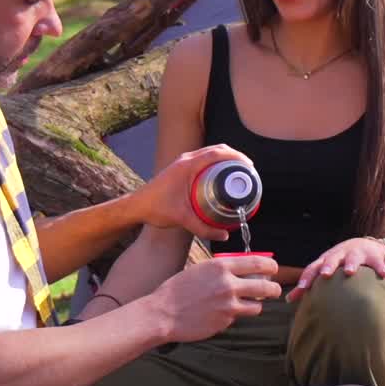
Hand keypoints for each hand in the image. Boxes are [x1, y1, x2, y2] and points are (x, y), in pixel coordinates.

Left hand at [138, 145, 255, 239]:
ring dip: (224, 158)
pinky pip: (202, 159)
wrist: (136, 206)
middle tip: (247, 170)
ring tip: (237, 172)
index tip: (249, 166)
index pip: (217, 153)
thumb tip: (224, 236)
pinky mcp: (180, 167)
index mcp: (187, 165)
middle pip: (216, 150)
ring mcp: (182, 162)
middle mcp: (185, 159)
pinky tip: (220, 176)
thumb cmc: (155, 209)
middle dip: (234, 157)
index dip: (236, 157)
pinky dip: (214, 162)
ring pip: (209, 153)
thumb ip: (203, 228)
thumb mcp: (182, 219)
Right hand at [149, 255, 280, 341]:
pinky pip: (239, 317)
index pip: (258, 263)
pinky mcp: (225, 321)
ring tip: (246, 304)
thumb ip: (223, 269)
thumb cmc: (178, 289)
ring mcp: (228, 305)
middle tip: (274, 291)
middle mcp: (228, 284)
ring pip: (257, 306)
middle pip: (266, 287)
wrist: (163, 313)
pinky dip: (234, 315)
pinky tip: (220, 313)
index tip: (273, 269)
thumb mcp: (201, 269)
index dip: (271, 266)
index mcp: (221, 266)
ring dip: (254, 305)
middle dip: (274, 289)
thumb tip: (245, 268)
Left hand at [286, 238, 384, 302]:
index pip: (313, 267)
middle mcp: (339, 255)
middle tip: (325, 274)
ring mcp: (356, 254)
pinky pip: (377, 263)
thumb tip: (288, 300)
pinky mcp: (373, 256)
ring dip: (350, 264)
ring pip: (352, 258)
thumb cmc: (338, 264)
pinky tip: (383, 276)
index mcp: (325, 260)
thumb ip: (308, 285)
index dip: (307, 277)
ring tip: (349, 272)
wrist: (365, 246)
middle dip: (328, 266)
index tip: (302, 287)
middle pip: (331, 259)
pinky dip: (380, 268)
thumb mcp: (324, 270)